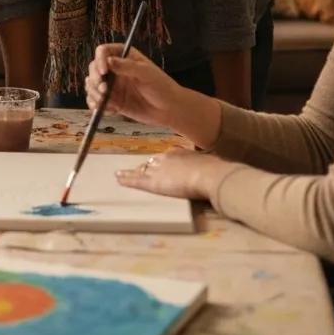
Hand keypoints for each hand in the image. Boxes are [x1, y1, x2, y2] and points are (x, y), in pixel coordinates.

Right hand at [85, 45, 182, 126]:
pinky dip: (96, 106)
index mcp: (124, 57)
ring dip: (93, 93)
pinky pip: (96, 101)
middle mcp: (115, 69)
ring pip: (91, 85)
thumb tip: (108, 61)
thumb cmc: (161, 86)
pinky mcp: (112, 101)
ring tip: (104, 102)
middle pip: (94, 68)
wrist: (169, 109)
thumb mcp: (146, 73)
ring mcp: (112, 86)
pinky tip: (110, 110)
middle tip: (104, 90)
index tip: (104, 72)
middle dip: (95, 79)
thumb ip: (127, 67)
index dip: (99, 60)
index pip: (103, 51)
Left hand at [116, 148, 230, 200]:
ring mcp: (158, 169)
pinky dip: (126, 179)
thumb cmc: (214, 171)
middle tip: (135, 169)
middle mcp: (165, 158)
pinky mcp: (153, 182)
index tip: (154, 165)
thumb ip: (206, 167)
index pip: (164, 158)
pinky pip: (136, 180)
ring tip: (119, 174)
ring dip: (130, 173)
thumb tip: (215, 170)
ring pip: (140, 171)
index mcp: (179, 153)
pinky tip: (118, 179)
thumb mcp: (209, 165)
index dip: (158, 163)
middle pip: (151, 163)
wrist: (209, 174)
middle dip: (143, 167)